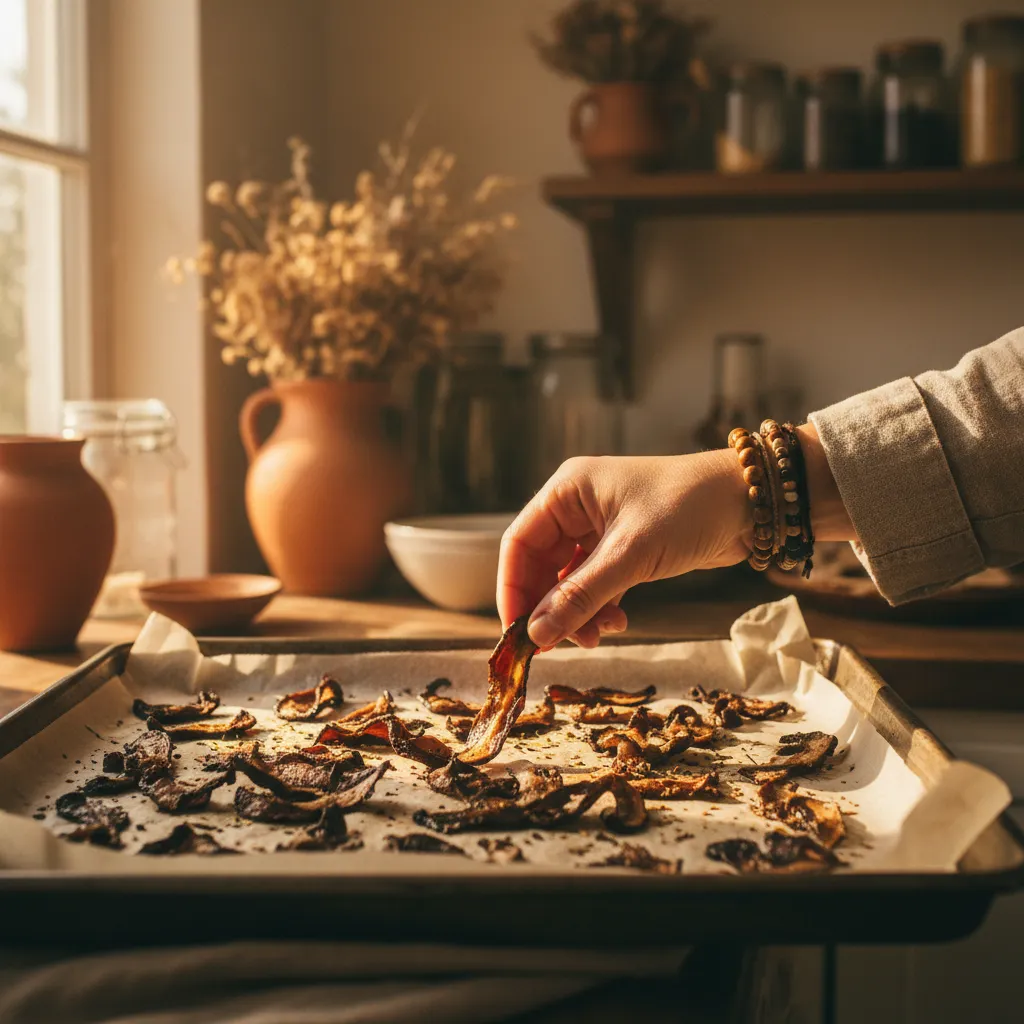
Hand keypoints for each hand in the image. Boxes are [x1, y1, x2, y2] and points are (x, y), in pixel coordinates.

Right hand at [497, 449, 750, 648]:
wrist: (751, 502)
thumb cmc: (689, 508)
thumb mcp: (631, 555)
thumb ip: (581, 596)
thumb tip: (537, 634)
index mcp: (567, 491)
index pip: (519, 543)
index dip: (513, 589)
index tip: (518, 632)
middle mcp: (578, 507)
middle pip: (541, 566)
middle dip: (550, 607)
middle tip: (560, 644)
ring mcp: (600, 529)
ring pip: (569, 581)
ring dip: (578, 612)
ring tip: (599, 635)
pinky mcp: (624, 549)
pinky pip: (596, 584)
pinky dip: (600, 607)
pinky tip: (617, 623)